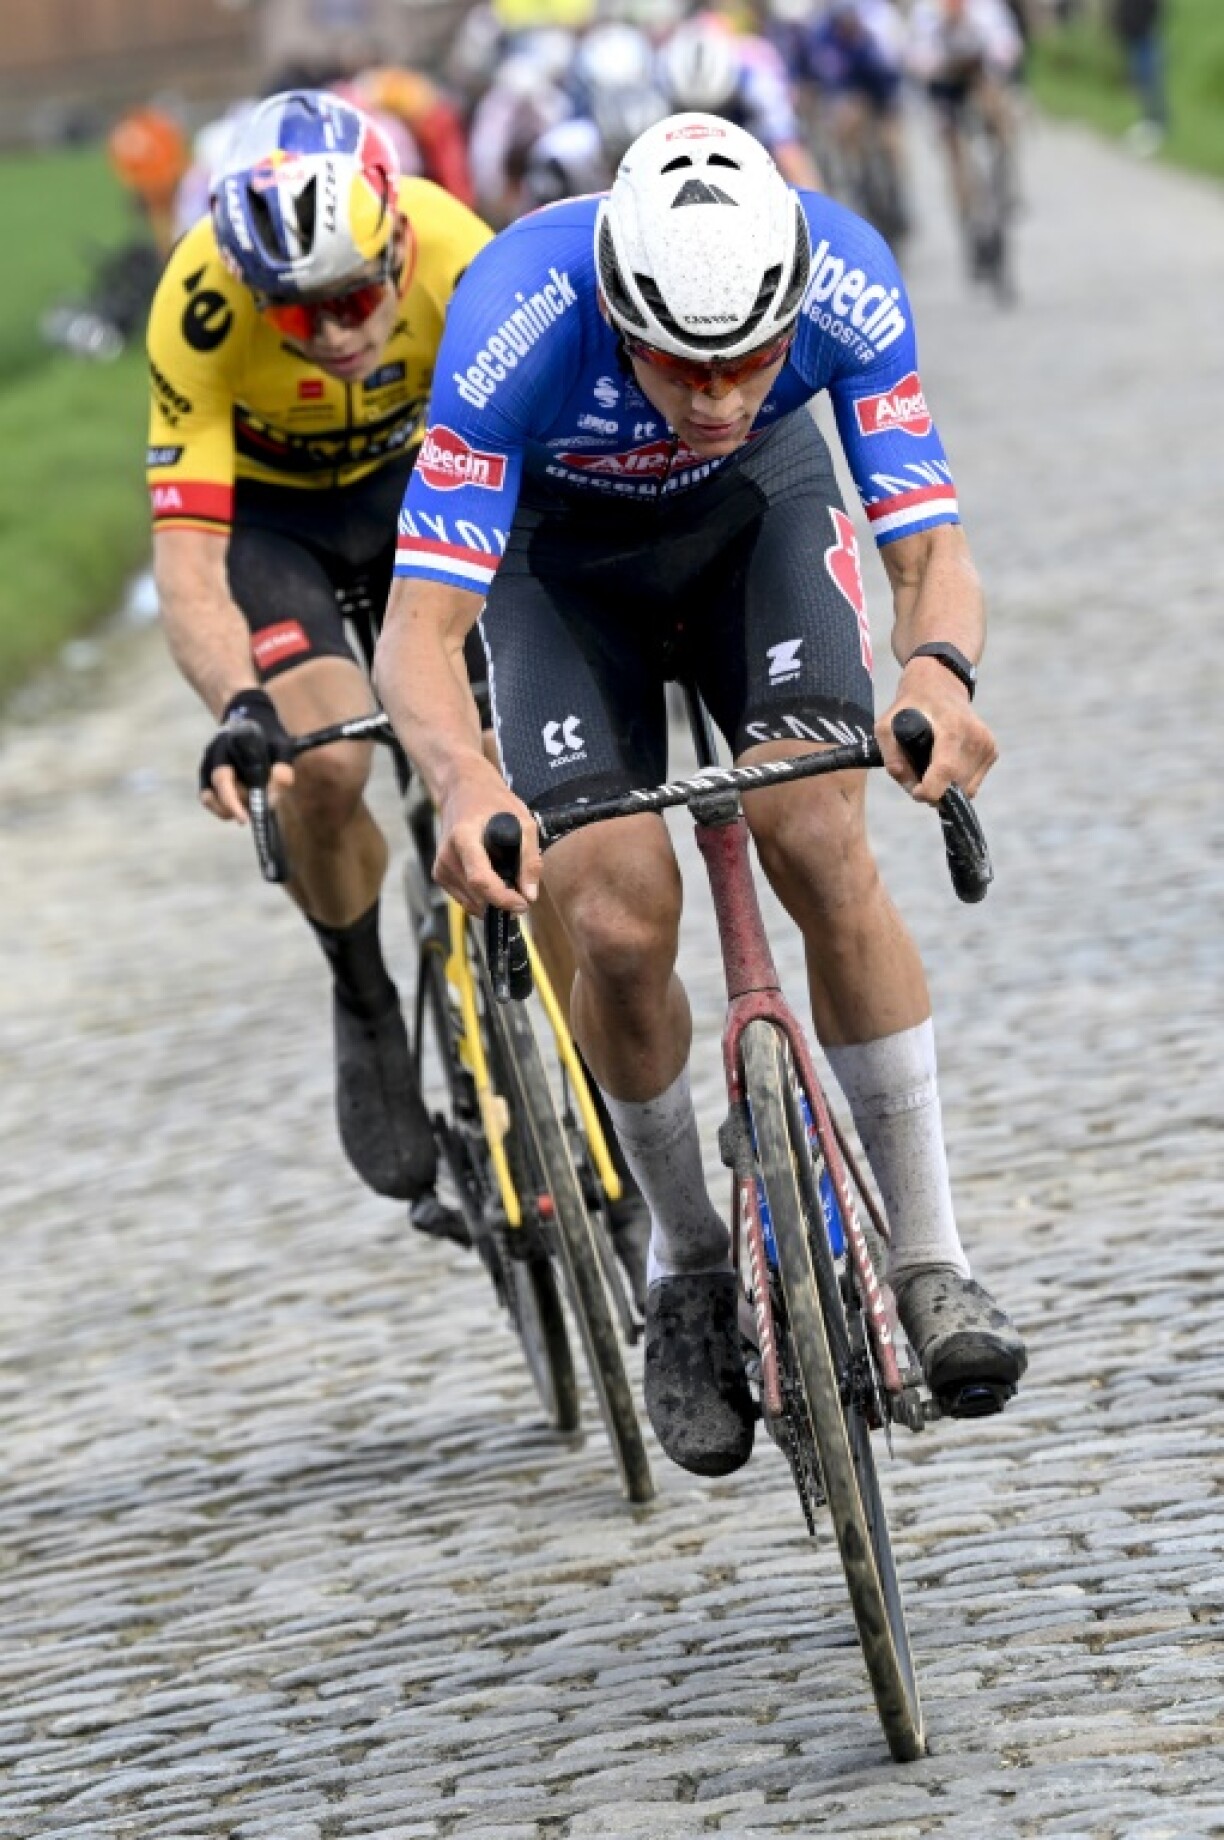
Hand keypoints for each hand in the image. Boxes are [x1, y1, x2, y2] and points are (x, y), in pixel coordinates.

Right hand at [198, 688, 294, 822]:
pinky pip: (211, 799)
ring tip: (251, 803)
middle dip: (238, 806)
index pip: (222, 780)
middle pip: (217, 794)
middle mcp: (211, 756)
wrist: (251, 718)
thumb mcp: (283, 746)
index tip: (244, 820)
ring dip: (231, 808)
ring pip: (210, 800)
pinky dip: (226, 807)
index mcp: (226, 745)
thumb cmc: (269, 735)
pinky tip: (242, 804)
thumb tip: (273, 800)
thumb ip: (283, 769)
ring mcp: (206, 766)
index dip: (231, 802)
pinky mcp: (205, 776)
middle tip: (258, 805)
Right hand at [434, 766, 540, 916]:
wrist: (462, 792)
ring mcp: (440, 867)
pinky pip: (465, 899)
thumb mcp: (523, 822)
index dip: (502, 898)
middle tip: (522, 892)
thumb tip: (530, 894)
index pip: (480, 880)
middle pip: (477, 895)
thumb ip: (529, 858)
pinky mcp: (440, 875)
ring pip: (472, 902)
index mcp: (464, 838)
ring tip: (507, 879)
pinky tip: (492, 878)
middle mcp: (447, 856)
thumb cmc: (494, 804)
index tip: (523, 903)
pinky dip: (482, 897)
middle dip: (503, 901)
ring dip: (493, 900)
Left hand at [876, 657, 996, 803]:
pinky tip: (945, 762)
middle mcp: (975, 737)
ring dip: (946, 788)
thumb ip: (891, 756)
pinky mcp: (992, 751)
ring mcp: (987, 744)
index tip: (916, 791)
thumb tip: (907, 782)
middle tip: (917, 776)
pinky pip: (973, 783)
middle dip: (934, 791)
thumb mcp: (887, 724)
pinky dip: (957, 782)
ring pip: (966, 789)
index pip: (946, 771)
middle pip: (955, 787)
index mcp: (952, 728)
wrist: (942, 683)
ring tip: (930, 767)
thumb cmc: (911, 705)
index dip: (929, 791)